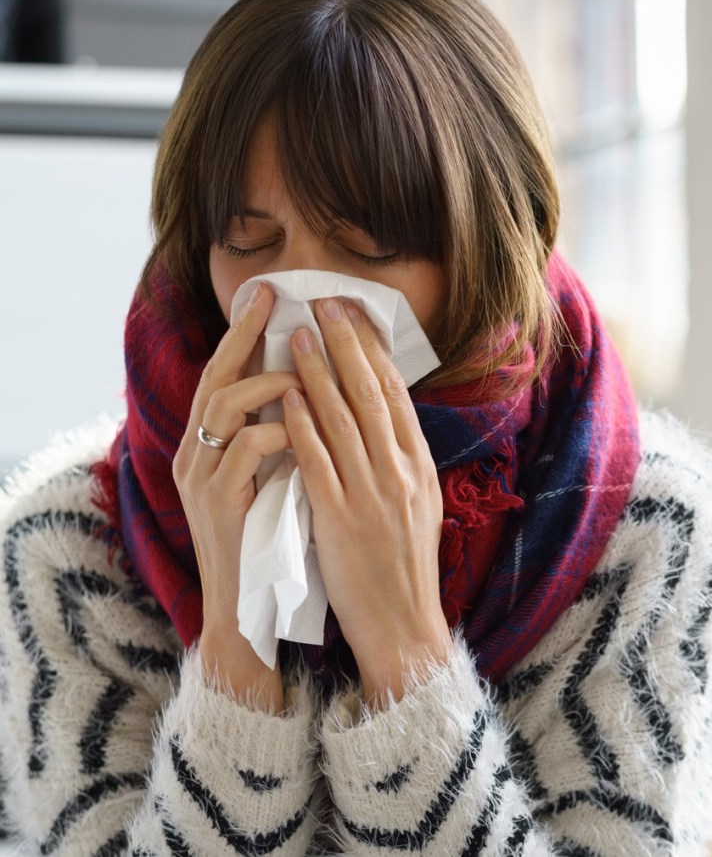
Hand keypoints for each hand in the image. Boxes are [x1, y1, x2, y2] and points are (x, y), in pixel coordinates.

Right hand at [173, 283, 299, 710]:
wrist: (253, 612)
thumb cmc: (275, 543)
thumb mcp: (278, 480)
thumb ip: (285, 438)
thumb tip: (317, 388)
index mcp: (213, 448)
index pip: (227, 376)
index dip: (247, 334)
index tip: (273, 295)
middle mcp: (197, 456)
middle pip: (215, 378)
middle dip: (244, 334)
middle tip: (271, 297)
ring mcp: (202, 479)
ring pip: (223, 408)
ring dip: (267, 384)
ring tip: (302, 372)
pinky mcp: (217, 506)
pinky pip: (244, 451)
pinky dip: (277, 433)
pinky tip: (302, 431)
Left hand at [283, 298, 450, 704]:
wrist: (405, 625)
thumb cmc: (404, 569)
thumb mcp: (419, 506)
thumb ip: (402, 462)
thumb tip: (384, 420)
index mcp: (421, 465)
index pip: (396, 395)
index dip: (374, 350)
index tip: (355, 316)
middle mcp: (401, 471)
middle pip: (371, 393)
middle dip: (346, 343)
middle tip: (326, 304)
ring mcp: (372, 492)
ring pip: (343, 418)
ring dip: (318, 371)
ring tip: (297, 335)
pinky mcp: (340, 517)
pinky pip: (317, 461)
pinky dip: (301, 424)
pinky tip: (285, 397)